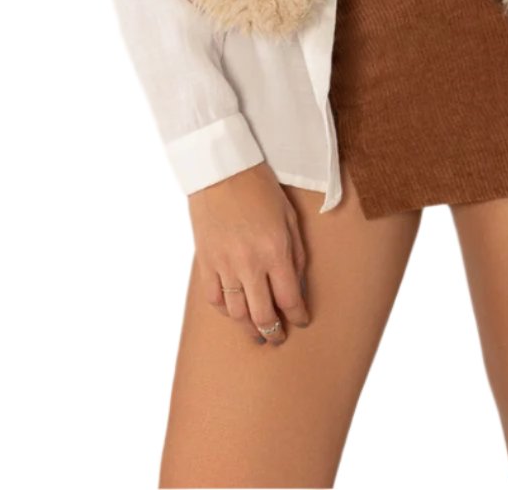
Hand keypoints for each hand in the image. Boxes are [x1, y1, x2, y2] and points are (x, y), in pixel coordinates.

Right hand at [188, 162, 310, 346]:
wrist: (222, 169)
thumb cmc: (261, 188)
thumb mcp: (289, 217)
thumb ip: (296, 254)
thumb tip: (297, 285)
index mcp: (275, 250)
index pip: (290, 298)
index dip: (299, 315)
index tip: (302, 320)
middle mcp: (249, 263)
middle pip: (263, 316)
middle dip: (274, 333)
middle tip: (278, 338)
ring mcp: (224, 265)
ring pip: (236, 314)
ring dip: (249, 328)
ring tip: (257, 333)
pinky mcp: (205, 261)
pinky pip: (214, 298)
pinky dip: (224, 310)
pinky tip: (233, 310)